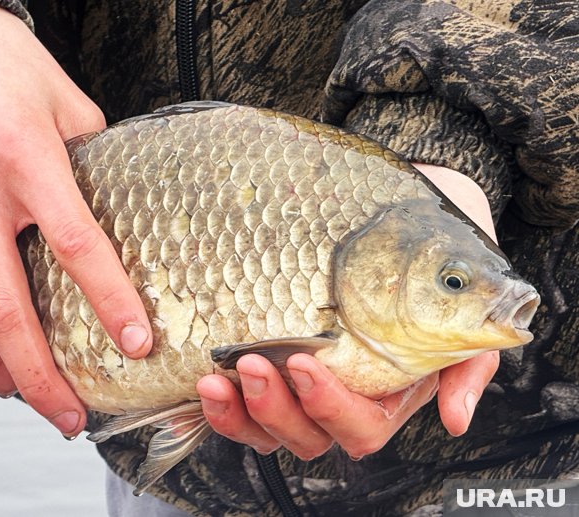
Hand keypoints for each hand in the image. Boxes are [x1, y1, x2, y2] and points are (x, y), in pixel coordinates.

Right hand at [0, 0, 151, 437]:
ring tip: (26, 394)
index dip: (111, 302)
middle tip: (73, 413)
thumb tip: (120, 216)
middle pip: (7, 311)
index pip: (76, 246)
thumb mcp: (65, 100)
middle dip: (43, 378)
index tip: (137, 342)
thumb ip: (95, 163)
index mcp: (25, 157)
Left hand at [196, 164, 499, 458]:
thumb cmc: (434, 265)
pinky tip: (206, 377)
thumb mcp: (459, 310)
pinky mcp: (270, 365)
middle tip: (251, 363)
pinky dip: (221, 403)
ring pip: (268, 428)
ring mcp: (302, 387)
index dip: (330, 405)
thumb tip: (455, 418)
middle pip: (307, 435)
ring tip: (216, 375)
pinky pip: (241, 405)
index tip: (304, 362)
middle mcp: (342, 397)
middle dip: (275, 408)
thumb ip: (465, 364)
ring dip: (239, 411)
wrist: (408, 222)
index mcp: (387, 393)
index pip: (361, 426)